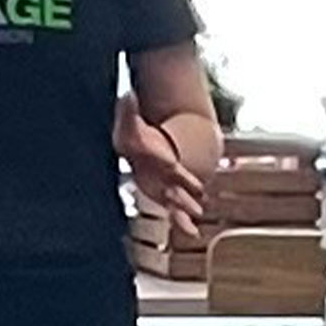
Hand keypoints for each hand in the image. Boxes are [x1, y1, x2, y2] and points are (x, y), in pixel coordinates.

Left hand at [114, 93, 206, 228]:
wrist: (140, 147)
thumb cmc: (134, 136)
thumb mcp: (128, 123)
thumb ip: (129, 109)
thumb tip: (127, 93)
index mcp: (162, 156)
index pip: (168, 162)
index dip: (169, 164)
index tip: (173, 165)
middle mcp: (168, 173)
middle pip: (179, 182)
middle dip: (186, 187)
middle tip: (197, 193)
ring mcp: (167, 185)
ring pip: (180, 200)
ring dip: (187, 209)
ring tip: (195, 220)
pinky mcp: (163, 195)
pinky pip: (175, 211)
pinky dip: (182, 221)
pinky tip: (192, 232)